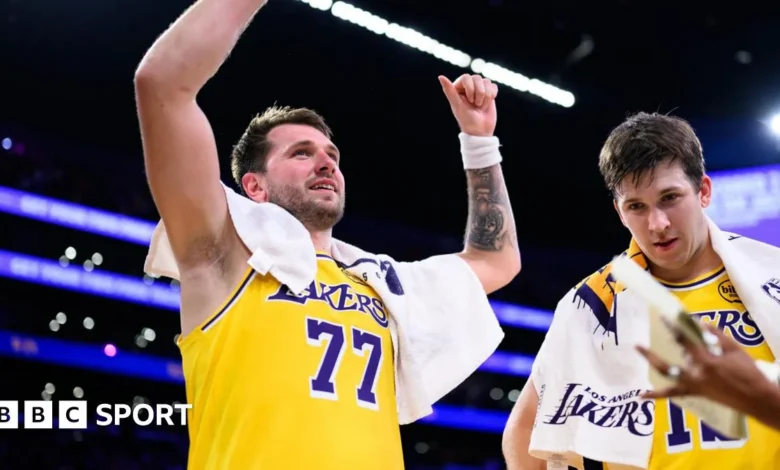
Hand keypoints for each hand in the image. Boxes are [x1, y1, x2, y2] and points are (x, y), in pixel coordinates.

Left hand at [439, 74, 497, 136]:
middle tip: (476, 105)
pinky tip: (487, 104)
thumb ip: (449, 91)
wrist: (480, 130)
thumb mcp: (457, 105)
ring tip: (480, 106)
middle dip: (479, 93)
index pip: (466, 77)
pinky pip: (493, 86)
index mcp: (458, 88)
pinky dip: (492, 96)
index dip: (470, 88)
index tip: (469, 101)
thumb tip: (440, 76)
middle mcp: (468, 86)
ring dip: (486, 96)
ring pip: (486, 81)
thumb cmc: (466, 119)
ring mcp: (479, 89)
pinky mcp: (489, 92)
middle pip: (477, 78)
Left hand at [636, 323, 773, 416]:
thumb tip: (699, 323)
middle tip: (644, 338)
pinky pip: (672, 394)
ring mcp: (694, 385)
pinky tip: (640, 395)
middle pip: (672, 359)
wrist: (757, 399)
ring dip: (654, 361)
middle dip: (658, 348)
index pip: (686, 341)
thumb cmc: (748, 372)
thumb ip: (716, 336)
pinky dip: (656, 395)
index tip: (666, 317)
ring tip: (639, 348)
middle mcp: (696, 374)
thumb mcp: (735, 349)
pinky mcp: (695, 393)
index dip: (675, 328)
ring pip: (668, 374)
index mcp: (707, 362)